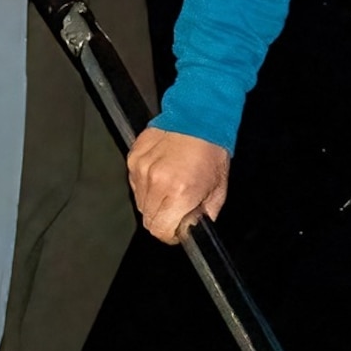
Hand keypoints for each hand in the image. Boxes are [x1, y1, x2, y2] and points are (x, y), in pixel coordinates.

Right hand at [128, 126, 228, 240]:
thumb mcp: (218, 190)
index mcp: (179, 193)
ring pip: (140, 203)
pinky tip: (162, 173)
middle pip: (148, 219)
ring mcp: (141, 169)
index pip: (161, 230)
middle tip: (177, 207)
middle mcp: (156, 183)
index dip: (170, 234)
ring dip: (154, 202)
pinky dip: (146, 185)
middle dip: (163, 219)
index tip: (177, 229)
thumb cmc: (211, 150)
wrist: (198, 116)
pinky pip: (135, 184)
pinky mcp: (133, 158)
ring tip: (171, 186)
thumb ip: (204, 215)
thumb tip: (190, 229)